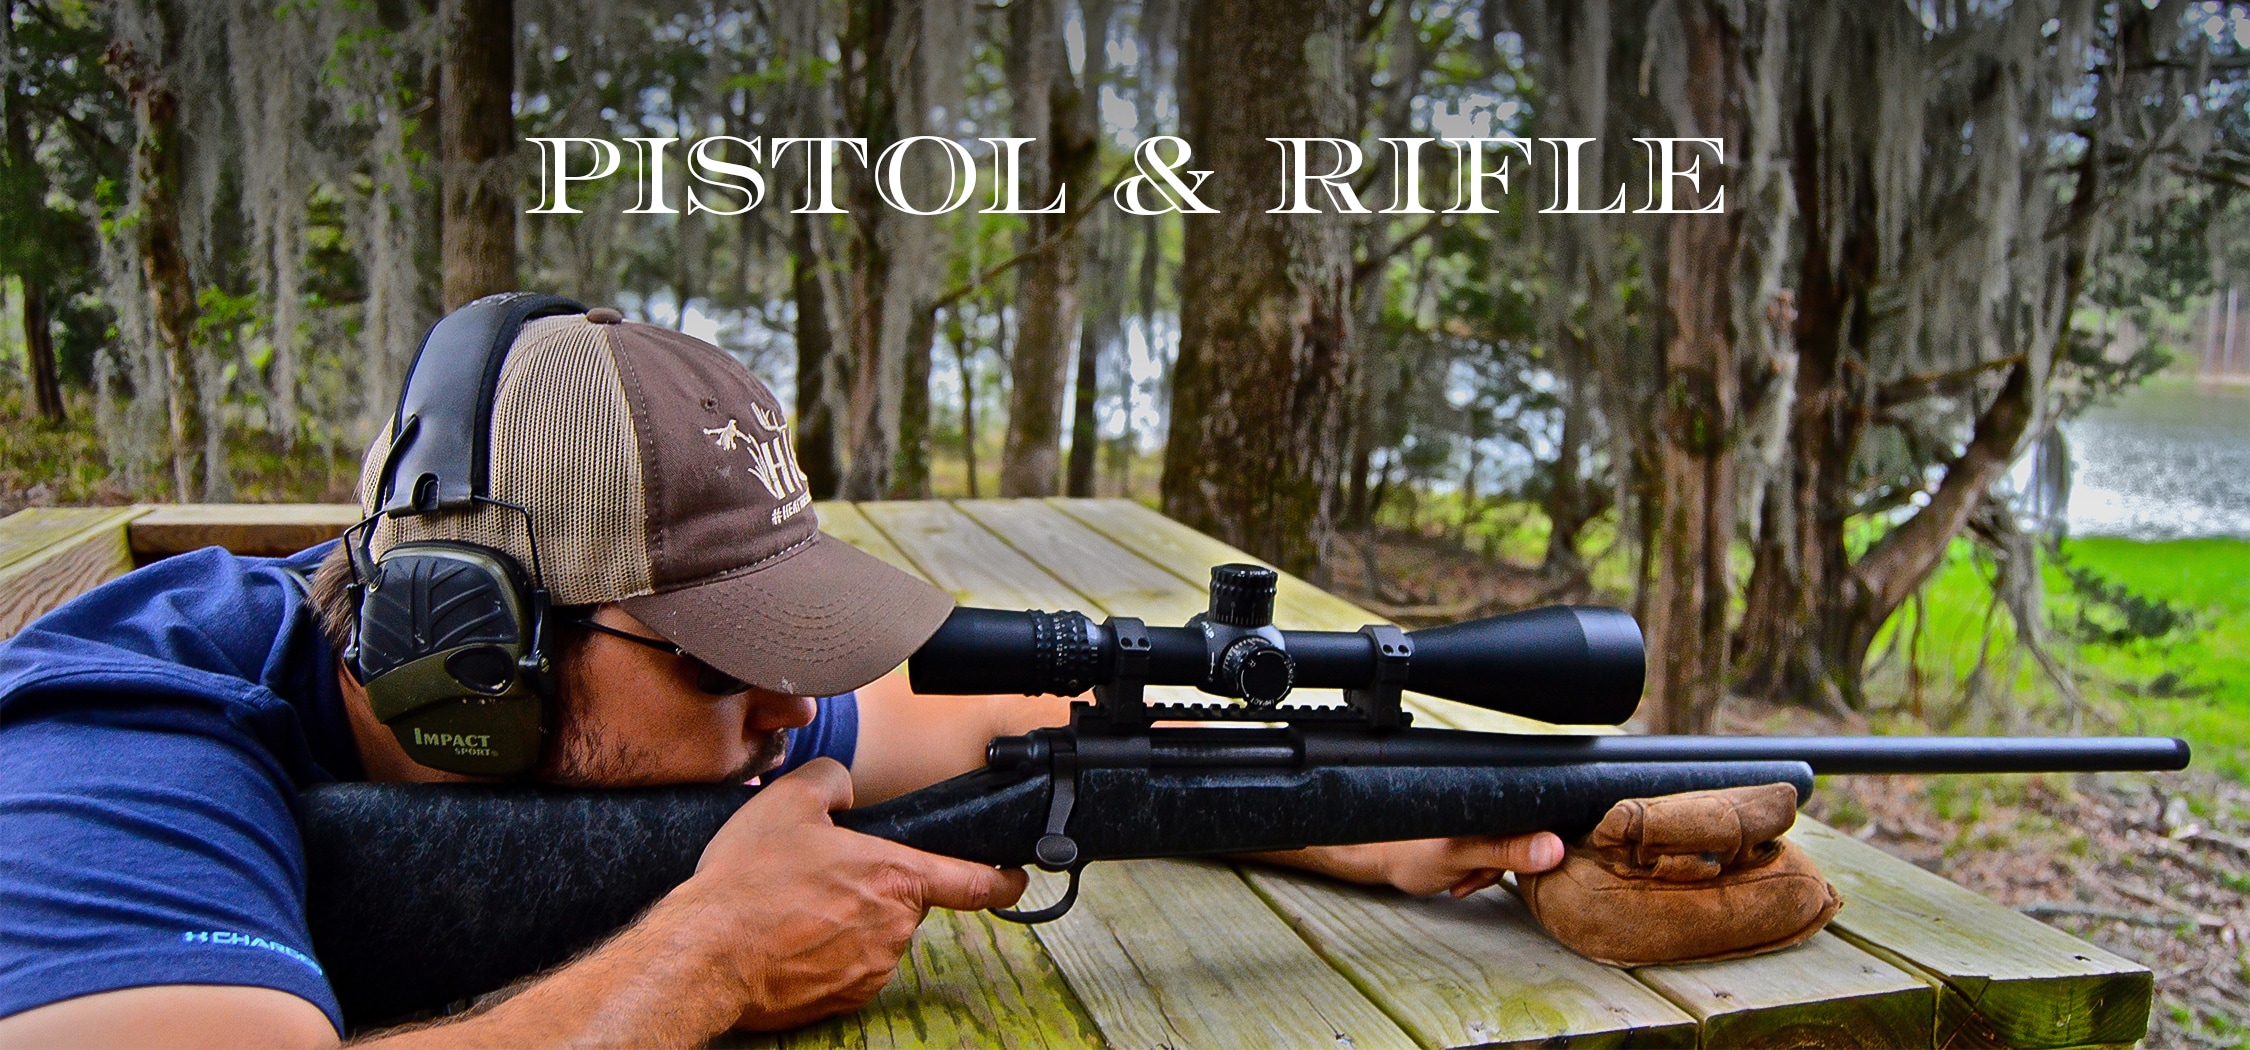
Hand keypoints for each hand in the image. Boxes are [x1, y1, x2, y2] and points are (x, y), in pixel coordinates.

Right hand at [670, 758, 1028, 1030]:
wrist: (706, 953)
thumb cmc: (747, 881)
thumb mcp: (789, 801)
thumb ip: (832, 779)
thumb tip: (845, 789)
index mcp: (895, 878)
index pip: (972, 882)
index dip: (999, 880)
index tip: (1014, 879)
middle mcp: (894, 930)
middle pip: (903, 904)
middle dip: (871, 889)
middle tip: (819, 878)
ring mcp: (870, 970)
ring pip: (873, 936)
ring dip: (846, 923)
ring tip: (793, 909)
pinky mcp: (843, 1000)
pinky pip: (847, 968)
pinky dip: (825, 954)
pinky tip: (787, 939)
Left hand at [1252, 832, 1566, 897]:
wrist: (1373, 857)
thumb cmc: (1408, 852)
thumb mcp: (1461, 856)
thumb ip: (1506, 852)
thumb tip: (1553, 849)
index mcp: (1488, 797)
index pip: (1536, 812)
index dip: (1536, 844)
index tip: (1512, 864)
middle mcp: (1485, 801)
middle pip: (1524, 838)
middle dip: (1502, 864)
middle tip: (1471, 873)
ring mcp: (1478, 817)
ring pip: (1508, 852)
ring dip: (1486, 872)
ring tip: (1458, 876)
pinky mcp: (1471, 832)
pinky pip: (1491, 857)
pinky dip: (1477, 872)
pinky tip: (1457, 878)